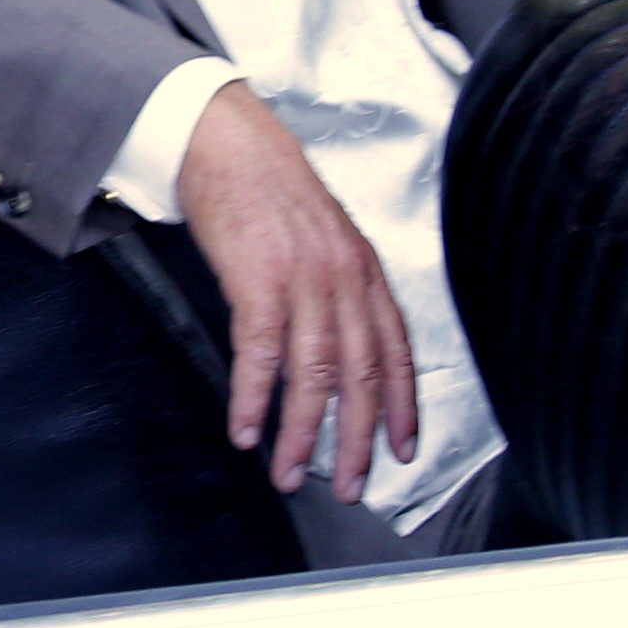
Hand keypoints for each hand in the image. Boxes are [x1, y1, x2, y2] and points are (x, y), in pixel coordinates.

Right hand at [174, 84, 416, 502]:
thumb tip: (341, 346)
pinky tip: (247, 430)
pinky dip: (254, 399)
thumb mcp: (324, 238)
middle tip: (352, 485)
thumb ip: (339, 289)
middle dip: (358, 438)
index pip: (396, 351)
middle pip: (361, 374)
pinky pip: (261, 354)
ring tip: (291, 473)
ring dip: (303, 433)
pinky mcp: (257, 279)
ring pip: (314, 373)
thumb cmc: (267, 191)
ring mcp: (302, 278)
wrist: (225, 142)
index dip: (402, 406)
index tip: (402, 448)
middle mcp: (343, 277)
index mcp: (364, 270)